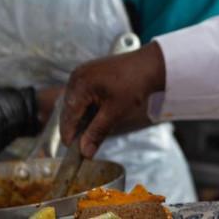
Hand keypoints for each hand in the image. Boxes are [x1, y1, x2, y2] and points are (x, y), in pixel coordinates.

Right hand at [60, 42, 165, 156]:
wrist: (150, 65)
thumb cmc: (134, 84)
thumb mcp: (115, 112)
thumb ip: (97, 132)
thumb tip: (85, 152)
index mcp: (79, 85)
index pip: (68, 117)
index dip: (70, 137)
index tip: (74, 154)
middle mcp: (76, 77)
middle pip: (69, 110)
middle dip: (76, 128)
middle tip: (85, 146)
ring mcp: (82, 73)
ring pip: (75, 103)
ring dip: (82, 118)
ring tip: (92, 132)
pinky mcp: (89, 73)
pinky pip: (81, 95)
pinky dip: (87, 107)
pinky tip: (97, 116)